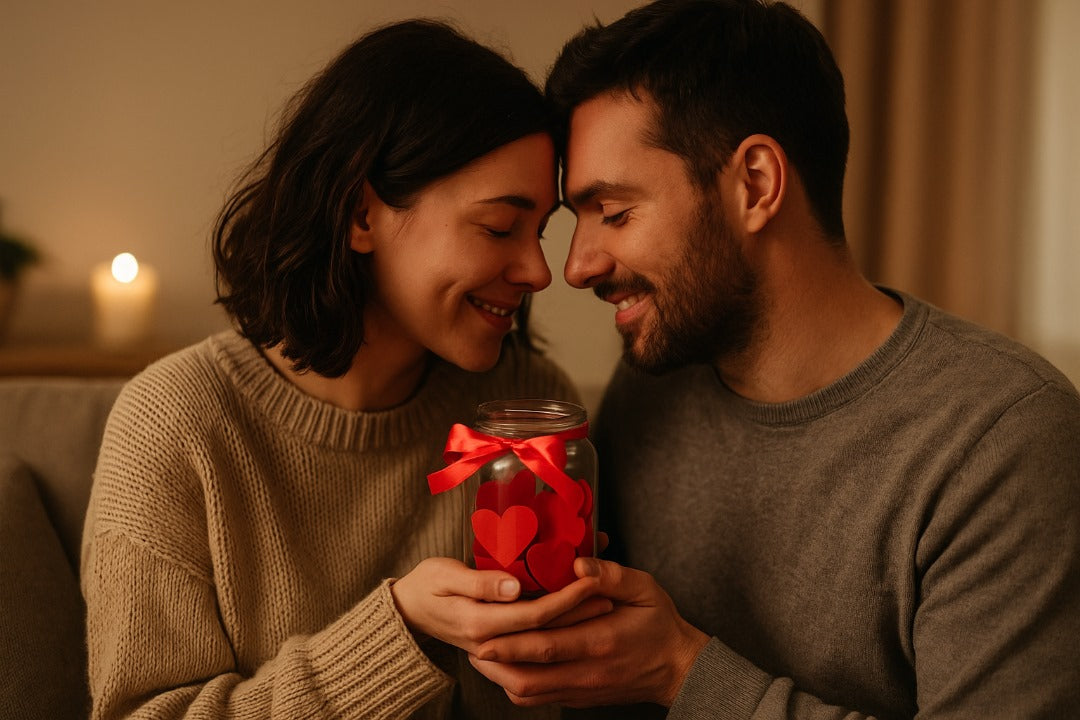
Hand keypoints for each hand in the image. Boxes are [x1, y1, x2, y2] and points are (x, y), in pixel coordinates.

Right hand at [389, 557, 612, 654]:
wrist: (407, 612)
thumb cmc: (425, 585)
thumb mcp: (444, 574)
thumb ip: (479, 581)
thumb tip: (513, 585)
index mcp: (479, 623)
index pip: (535, 615)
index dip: (566, 599)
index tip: (591, 581)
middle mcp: (491, 643)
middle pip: (547, 632)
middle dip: (581, 614)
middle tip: (610, 595)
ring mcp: (496, 650)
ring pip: (544, 641)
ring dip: (575, 625)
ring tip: (604, 604)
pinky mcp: (499, 647)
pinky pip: (533, 643)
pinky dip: (558, 630)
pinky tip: (577, 617)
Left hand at [468, 557, 709, 707]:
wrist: (678, 669)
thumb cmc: (660, 624)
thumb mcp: (644, 589)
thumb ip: (611, 574)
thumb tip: (578, 563)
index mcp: (600, 640)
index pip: (546, 646)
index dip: (511, 643)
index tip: (483, 634)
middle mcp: (586, 671)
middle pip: (528, 677)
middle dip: (494, 663)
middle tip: (471, 644)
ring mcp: (582, 689)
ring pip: (529, 693)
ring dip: (501, 677)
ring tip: (482, 655)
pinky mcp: (580, 698)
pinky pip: (540, 699)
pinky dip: (518, 686)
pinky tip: (507, 667)